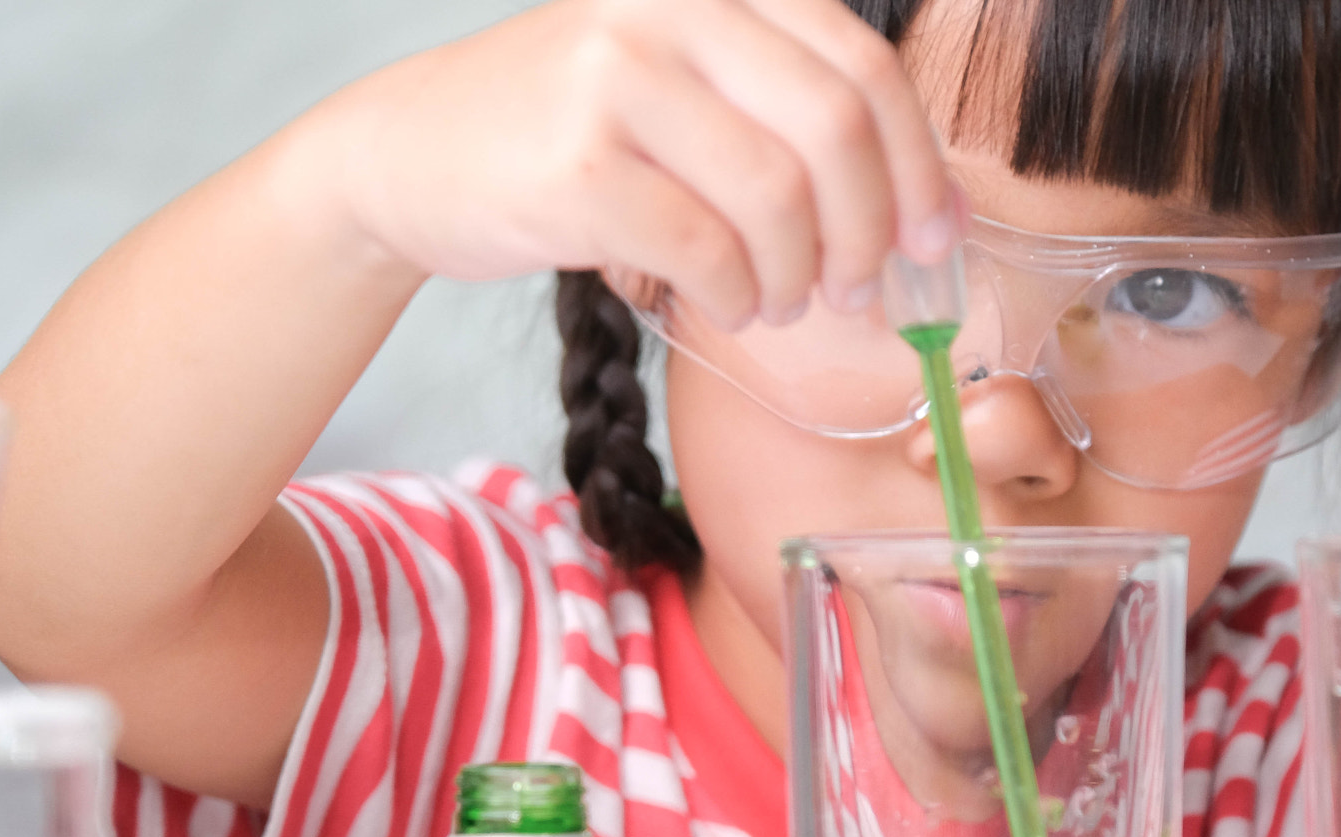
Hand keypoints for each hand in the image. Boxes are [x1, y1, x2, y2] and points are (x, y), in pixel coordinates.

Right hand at [287, 0, 959, 326]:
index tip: (933, 241)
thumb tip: (925, 211)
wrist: (407, 156)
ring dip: (799, 276)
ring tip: (779, 301)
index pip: (863, 67)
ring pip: (779, 200)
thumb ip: (789, 118)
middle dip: (867, 233)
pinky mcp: (578, 167)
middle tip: (857, 289)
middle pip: (835, 131)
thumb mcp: (683, 88)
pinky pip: (710, 252)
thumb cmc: (571, 135)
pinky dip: (738, 297)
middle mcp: (668, 11)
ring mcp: (616, 80)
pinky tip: (729, 304)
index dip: (917, 166)